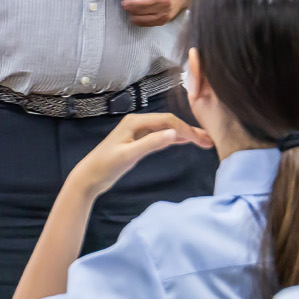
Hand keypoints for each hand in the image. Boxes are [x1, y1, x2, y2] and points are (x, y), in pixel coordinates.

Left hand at [65, 113, 211, 196]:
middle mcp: (137, 123)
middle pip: (169, 123)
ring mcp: (137, 132)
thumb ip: (151, 143)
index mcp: (135, 122)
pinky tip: (183, 142)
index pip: (167, 121)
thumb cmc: (106, 166)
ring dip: (183, 135)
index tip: (202, 140)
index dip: (186, 129)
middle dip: (189, 131)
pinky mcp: (137, 142)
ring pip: (166, 130)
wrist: (90, 177)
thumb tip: (173, 133)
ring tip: (203, 142)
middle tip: (209, 141)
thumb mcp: (129, 155)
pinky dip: (173, 139)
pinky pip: (160, 136)